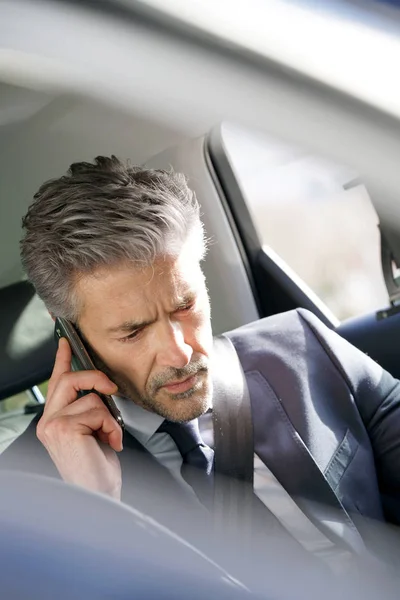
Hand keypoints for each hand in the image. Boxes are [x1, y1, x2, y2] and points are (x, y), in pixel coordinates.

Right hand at [37, 337, 122, 498]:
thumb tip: (102, 388)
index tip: (65, 342)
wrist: (98, 497)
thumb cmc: (98, 468)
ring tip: (108, 438)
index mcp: (53, 421)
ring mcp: (53, 425)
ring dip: (109, 417)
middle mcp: (48, 422)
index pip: (56, 382)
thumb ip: (89, 409)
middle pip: (68, 380)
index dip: (62, 360)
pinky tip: (109, 444)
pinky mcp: (64, 428)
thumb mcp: (94, 431)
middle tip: (111, 388)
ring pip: (90, 397)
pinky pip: (98, 411)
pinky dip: (111, 426)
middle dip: (94, 378)